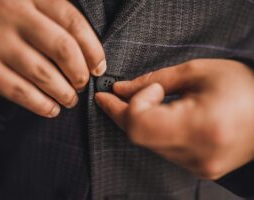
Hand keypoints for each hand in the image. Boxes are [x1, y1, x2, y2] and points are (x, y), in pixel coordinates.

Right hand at [0, 0, 105, 117]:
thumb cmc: (15, 27)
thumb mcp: (38, 15)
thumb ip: (63, 29)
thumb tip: (95, 64)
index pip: (74, 23)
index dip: (93, 50)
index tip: (98, 69)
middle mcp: (11, 11)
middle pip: (62, 48)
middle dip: (79, 74)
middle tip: (82, 85)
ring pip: (43, 73)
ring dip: (64, 94)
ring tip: (70, 100)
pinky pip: (20, 92)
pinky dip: (42, 105)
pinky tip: (52, 108)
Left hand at [96, 59, 253, 179]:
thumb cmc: (242, 85)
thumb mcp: (197, 72)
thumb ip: (153, 81)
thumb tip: (121, 89)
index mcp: (201, 128)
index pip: (141, 126)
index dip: (128, 105)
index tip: (123, 89)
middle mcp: (198, 155)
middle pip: (140, 137)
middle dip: (122, 113)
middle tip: (110, 96)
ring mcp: (198, 166)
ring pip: (148, 145)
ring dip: (138, 121)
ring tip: (144, 101)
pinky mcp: (199, 169)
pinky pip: (163, 150)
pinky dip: (154, 131)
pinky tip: (158, 115)